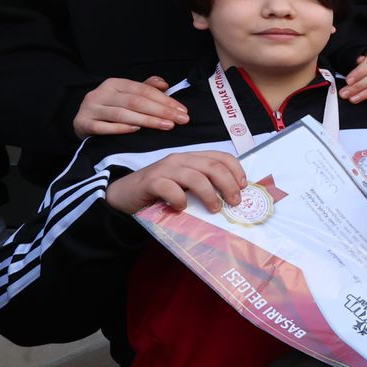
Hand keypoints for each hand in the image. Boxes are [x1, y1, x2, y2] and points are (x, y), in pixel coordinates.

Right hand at [73, 75, 186, 137]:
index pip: (143, 90)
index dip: (165, 100)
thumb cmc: (110, 108)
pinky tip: (136, 131)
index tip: (182, 111)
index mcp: (114, 84)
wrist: (82, 121)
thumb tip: (165, 84)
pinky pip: (103, 127)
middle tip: (180, 120)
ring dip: (146, 121)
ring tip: (166, 126)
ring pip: (122, 114)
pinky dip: (121, 129)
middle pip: (135, 102)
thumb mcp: (127, 95)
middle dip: (161, 111)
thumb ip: (146, 88)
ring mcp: (90, 109)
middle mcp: (101, 93)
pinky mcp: (83, 123)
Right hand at [105, 150, 246, 215]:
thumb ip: (203, 185)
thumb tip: (232, 198)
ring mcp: (165, 169)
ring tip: (214, 209)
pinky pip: (171, 188)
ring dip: (209, 195)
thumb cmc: (159, 192)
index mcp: (191, 158)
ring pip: (196, 177)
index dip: (236, 170)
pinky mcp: (151, 182)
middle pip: (213, 167)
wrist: (123, 195)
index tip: (243, 187)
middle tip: (234, 202)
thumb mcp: (185, 185)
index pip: (220, 157)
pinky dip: (180, 199)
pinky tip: (181, 208)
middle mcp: (179, 159)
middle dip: (228, 185)